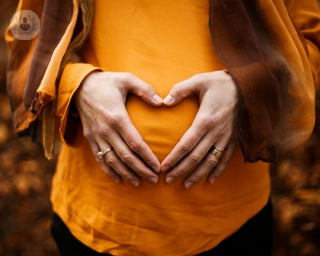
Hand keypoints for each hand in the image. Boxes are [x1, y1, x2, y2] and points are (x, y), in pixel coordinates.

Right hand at [74, 72, 162, 185]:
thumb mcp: (126, 79)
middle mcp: (106, 130)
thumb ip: (145, 89)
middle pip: (125, 157)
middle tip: (154, 179)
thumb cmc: (106, 82)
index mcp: (117, 117)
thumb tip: (162, 102)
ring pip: (112, 161)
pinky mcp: (90, 139)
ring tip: (139, 183)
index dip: (147, 157)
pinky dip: (109, 171)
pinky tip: (118, 180)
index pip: (135, 143)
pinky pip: (99, 159)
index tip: (158, 167)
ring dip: (126, 174)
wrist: (79, 86)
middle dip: (141, 170)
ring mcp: (97, 136)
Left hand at [160, 71, 238, 187]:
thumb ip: (180, 90)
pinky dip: (218, 171)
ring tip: (186, 185)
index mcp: (205, 120)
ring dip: (197, 174)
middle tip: (168, 180)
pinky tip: (210, 180)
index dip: (174, 158)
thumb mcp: (199, 80)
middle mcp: (216, 132)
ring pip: (211, 162)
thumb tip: (164, 101)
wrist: (249, 85)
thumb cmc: (220, 82)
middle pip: (196, 157)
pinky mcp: (234, 139)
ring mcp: (227, 138)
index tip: (163, 168)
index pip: (186, 145)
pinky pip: (225, 159)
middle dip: (181, 170)